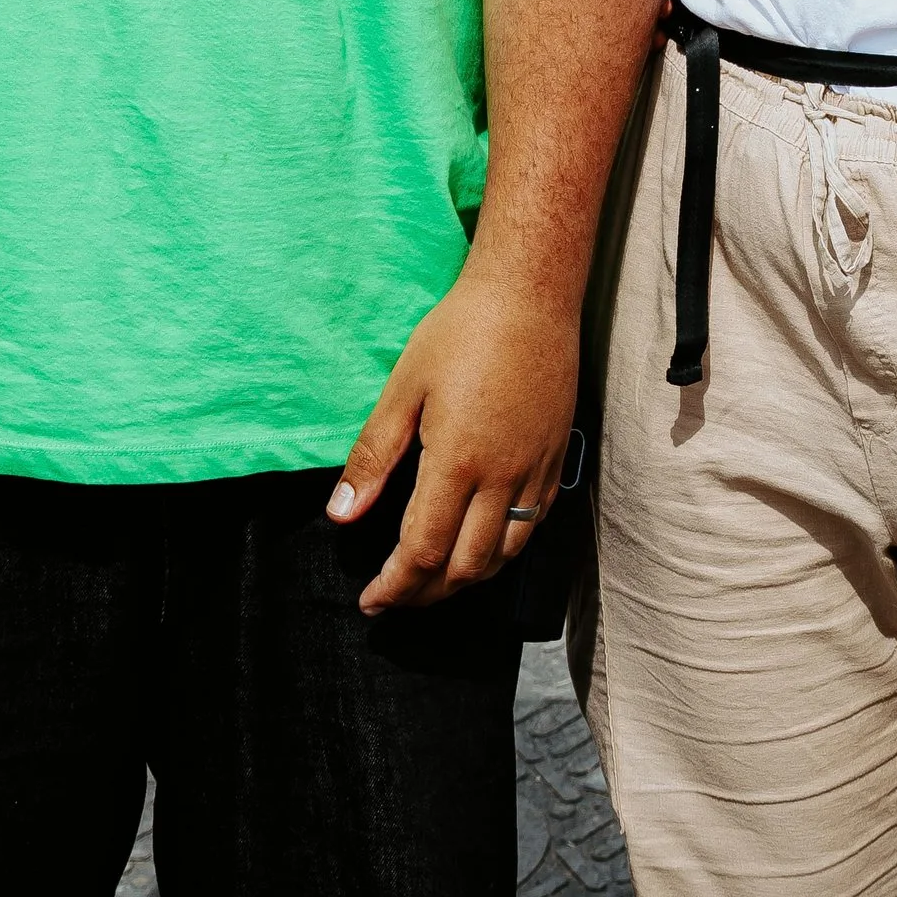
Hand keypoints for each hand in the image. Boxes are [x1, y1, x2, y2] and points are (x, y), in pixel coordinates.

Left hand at [327, 265, 575, 614]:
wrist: (530, 294)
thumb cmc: (460, 332)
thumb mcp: (404, 388)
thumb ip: (373, 456)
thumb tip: (341, 515)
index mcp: (457, 462)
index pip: (423, 552)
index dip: (395, 587)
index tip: (371, 601)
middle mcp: (502, 478)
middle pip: (465, 567)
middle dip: (426, 594)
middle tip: (396, 597)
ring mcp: (535, 470)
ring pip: (504, 555)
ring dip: (466, 579)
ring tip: (433, 580)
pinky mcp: (555, 458)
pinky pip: (533, 526)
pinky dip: (503, 551)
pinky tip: (483, 544)